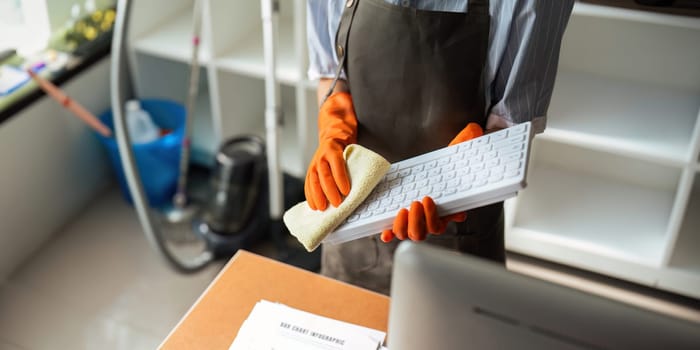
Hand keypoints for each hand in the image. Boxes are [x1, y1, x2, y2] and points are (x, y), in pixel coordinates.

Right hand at [304, 92, 357, 210]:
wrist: (333, 135)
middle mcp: (321, 156)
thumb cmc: (346, 145)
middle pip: (324, 175)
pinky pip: (308, 184)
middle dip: (330, 191)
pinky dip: (310, 196)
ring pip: (313, 181)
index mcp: (333, 148)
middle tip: (337, 203)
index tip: (346, 191)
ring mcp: (314, 163)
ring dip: (318, 196)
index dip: (341, 178)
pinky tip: (314, 205)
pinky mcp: (310, 171)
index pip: (337, 164)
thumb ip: (356, 161)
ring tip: (323, 208)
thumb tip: (365, 179)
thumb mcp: (353, 148)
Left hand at [380, 197, 466, 241]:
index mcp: (435, 225)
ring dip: (402, 224)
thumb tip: (460, 215)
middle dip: (416, 219)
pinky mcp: (394, 225)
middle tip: (416, 203)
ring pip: (403, 234)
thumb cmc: (433, 195)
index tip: (427, 199)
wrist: (419, 190)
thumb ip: (452, 207)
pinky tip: (386, 234)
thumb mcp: (445, 199)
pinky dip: (387, 235)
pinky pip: (390, 234)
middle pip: (418, 234)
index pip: (435, 228)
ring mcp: (407, 229)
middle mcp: (421, 229)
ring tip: (403, 210)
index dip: (430, 216)